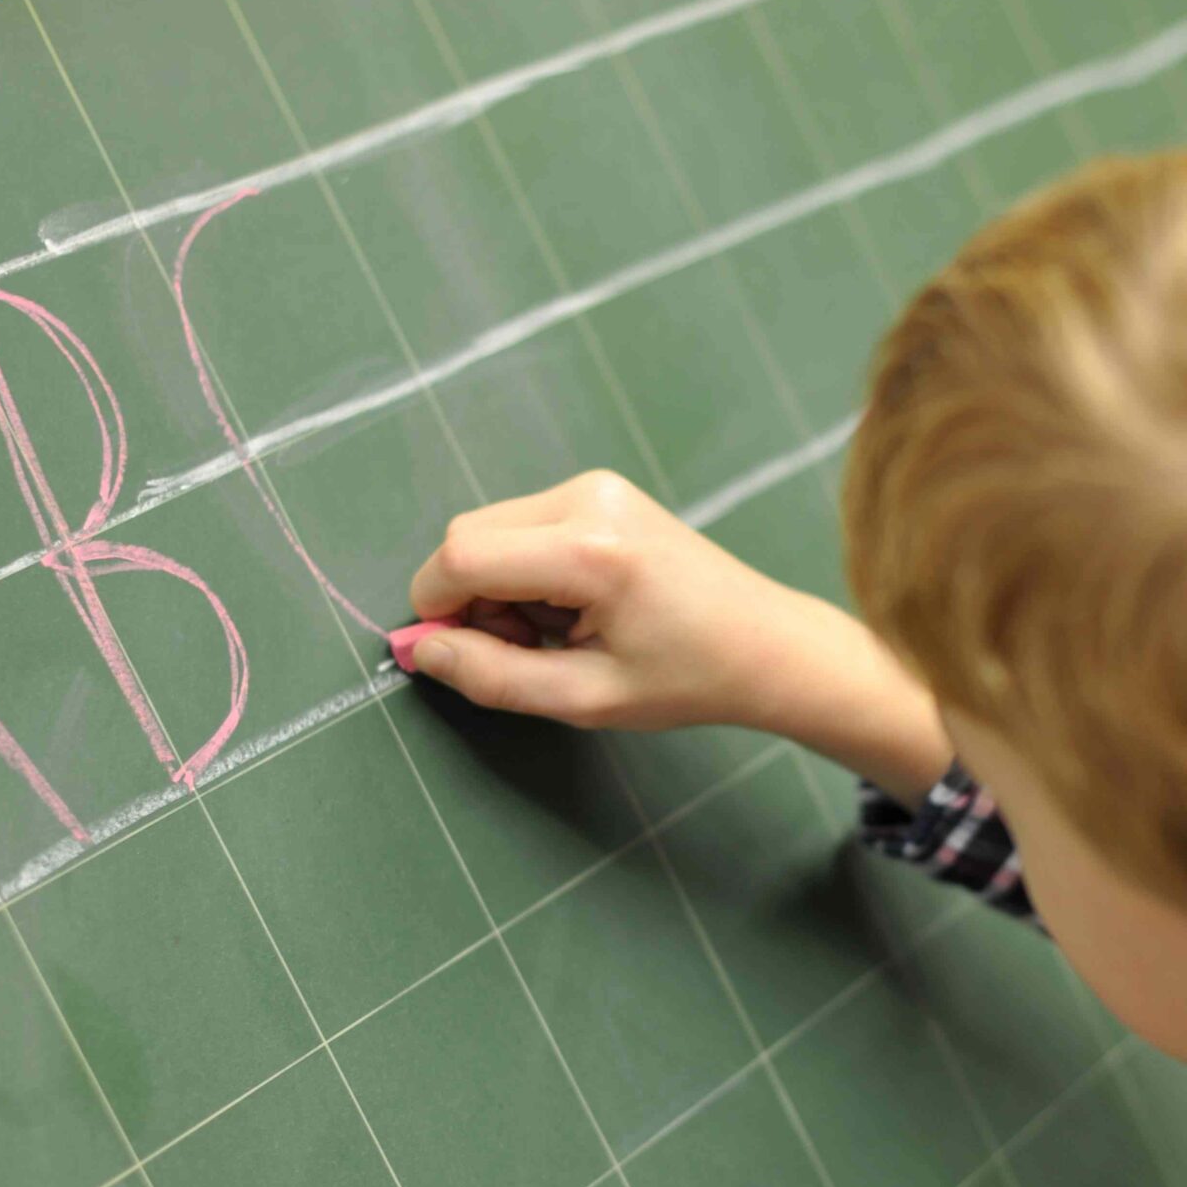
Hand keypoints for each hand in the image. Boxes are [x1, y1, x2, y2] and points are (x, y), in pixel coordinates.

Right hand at [404, 471, 952, 800]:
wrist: (767, 645)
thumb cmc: (688, 679)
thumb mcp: (585, 698)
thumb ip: (493, 676)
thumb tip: (420, 651)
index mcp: (590, 550)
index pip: (460, 558)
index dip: (436, 611)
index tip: (458, 657)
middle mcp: (589, 499)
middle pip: (468, 536)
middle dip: (471, 600)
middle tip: (526, 651)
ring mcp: (597, 487)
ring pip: (489, 529)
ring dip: (498, 587)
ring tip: (558, 634)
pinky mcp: (602, 491)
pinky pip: (523, 524)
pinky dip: (524, 570)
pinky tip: (573, 608)